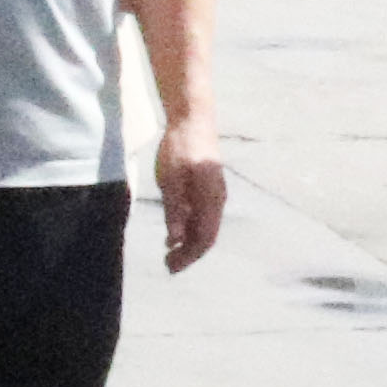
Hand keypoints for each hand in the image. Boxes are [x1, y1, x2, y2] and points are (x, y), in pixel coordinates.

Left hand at [157, 118, 229, 270]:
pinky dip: (190, 227)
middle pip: (207, 236)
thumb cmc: (180, 147)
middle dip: (189, 254)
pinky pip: (202, 215)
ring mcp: (215, 194)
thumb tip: (175, 239)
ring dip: (189, 242)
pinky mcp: (208, 188)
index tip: (171, 266)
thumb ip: (173, 209)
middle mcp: (217, 200)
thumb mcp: (170, 179)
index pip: (204, 238)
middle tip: (168, 265)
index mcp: (211, 200)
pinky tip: (175, 231)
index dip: (188, 256)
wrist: (193, 119)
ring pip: (205, 226)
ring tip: (169, 252)